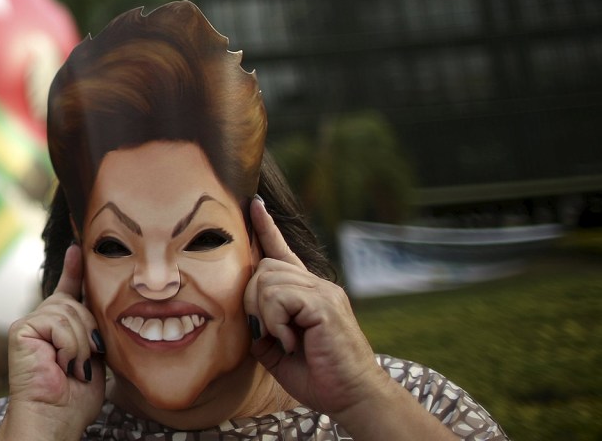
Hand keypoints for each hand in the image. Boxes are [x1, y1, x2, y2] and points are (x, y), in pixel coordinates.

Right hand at [2, 244, 104, 439]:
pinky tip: (61, 363)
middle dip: (90, 334)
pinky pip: (58, 322)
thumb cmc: (74, 399)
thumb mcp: (94, 357)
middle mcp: (41, 320)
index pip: (69, 292)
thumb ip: (93, 330)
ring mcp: (29, 323)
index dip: (73, 270)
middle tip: (84, 364)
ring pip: (70, 312)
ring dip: (81, 344)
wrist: (53, 420)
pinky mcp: (21, 329)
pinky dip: (68, 345)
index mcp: (59, 327)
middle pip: (77, 304)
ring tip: (72, 368)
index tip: (78, 249)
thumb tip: (103, 303)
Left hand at [242, 197, 392, 418]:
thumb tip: (248, 324)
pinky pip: (280, 298)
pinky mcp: (324, 304)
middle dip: (253, 300)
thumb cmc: (320, 378)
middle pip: (263, 267)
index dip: (266, 228)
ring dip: (265, 314)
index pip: (282, 251)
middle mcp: (318, 285)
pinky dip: (276, 322)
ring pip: (267, 280)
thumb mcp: (279, 353)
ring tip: (285, 340)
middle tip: (270, 332)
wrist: (352, 397)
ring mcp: (323, 292)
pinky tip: (292, 342)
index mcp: (307, 292)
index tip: (254, 204)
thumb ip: (263, 331)